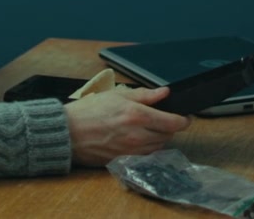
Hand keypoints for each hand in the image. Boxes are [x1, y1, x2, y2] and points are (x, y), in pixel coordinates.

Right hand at [64, 86, 191, 166]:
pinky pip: (145, 156)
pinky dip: (147, 148)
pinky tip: (138, 139)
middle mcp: (138, 135)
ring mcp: (132, 151)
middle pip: (168, 135)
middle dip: (169, 127)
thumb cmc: (88, 112)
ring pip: (158, 146)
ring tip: (148, 128)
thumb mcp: (117, 95)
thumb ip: (144, 95)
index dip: (184, 120)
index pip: (174, 122)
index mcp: (138, 116)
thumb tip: (164, 93)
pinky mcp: (125, 160)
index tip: (185, 117)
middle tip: (162, 119)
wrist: (68, 133)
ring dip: (159, 138)